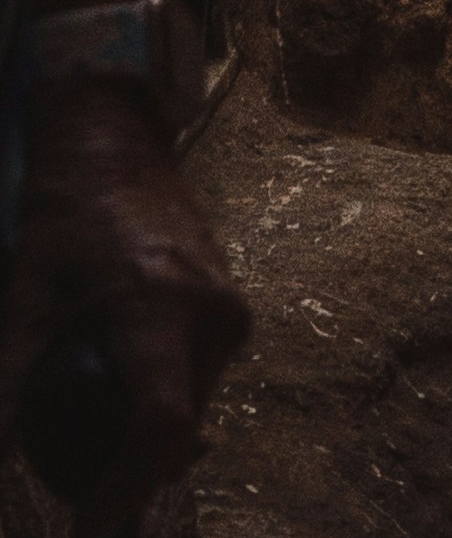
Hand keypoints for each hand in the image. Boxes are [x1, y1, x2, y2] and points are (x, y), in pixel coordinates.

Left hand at [6, 82, 247, 522]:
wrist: (119, 148)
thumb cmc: (67, 218)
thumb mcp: (27, 302)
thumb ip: (10, 384)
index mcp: (160, 305)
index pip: (160, 424)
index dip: (126, 490)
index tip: (89, 527)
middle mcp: (210, 312)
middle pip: (177, 430)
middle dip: (130, 477)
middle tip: (80, 494)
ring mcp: (228, 311)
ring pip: (192, 412)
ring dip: (147, 443)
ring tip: (99, 438)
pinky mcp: (231, 310)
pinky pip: (199, 385)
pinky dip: (164, 410)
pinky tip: (125, 400)